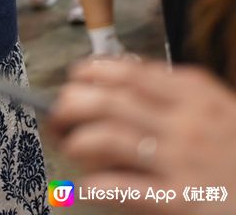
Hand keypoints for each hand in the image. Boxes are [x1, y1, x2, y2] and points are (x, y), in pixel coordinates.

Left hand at [49, 60, 235, 213]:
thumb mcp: (217, 113)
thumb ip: (172, 99)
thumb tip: (112, 93)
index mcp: (197, 93)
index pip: (128, 72)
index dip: (90, 73)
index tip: (73, 79)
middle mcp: (188, 121)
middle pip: (110, 100)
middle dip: (72, 104)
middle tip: (57, 116)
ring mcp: (185, 161)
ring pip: (108, 137)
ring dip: (78, 141)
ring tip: (70, 148)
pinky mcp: (183, 203)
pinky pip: (124, 188)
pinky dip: (95, 186)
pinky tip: (85, 188)